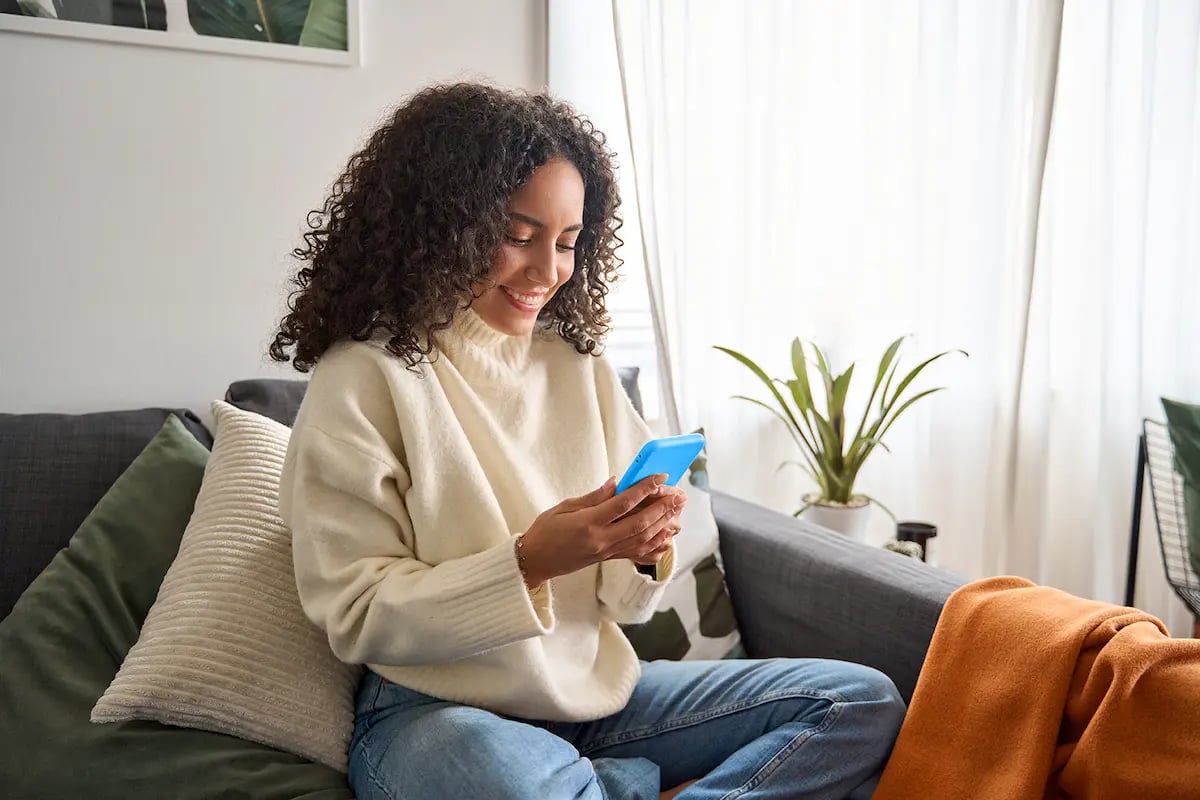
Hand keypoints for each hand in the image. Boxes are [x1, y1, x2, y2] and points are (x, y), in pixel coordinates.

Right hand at [519, 475, 686, 585]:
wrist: (535, 561)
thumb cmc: (545, 531)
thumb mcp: (564, 507)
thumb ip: (594, 496)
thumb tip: (617, 483)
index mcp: (588, 523)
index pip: (623, 503)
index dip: (644, 489)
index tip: (660, 476)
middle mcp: (601, 540)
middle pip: (639, 524)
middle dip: (662, 508)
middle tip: (678, 495)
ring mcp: (606, 552)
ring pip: (642, 540)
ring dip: (663, 526)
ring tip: (678, 513)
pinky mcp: (608, 559)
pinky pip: (636, 555)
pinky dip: (654, 548)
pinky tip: (667, 540)